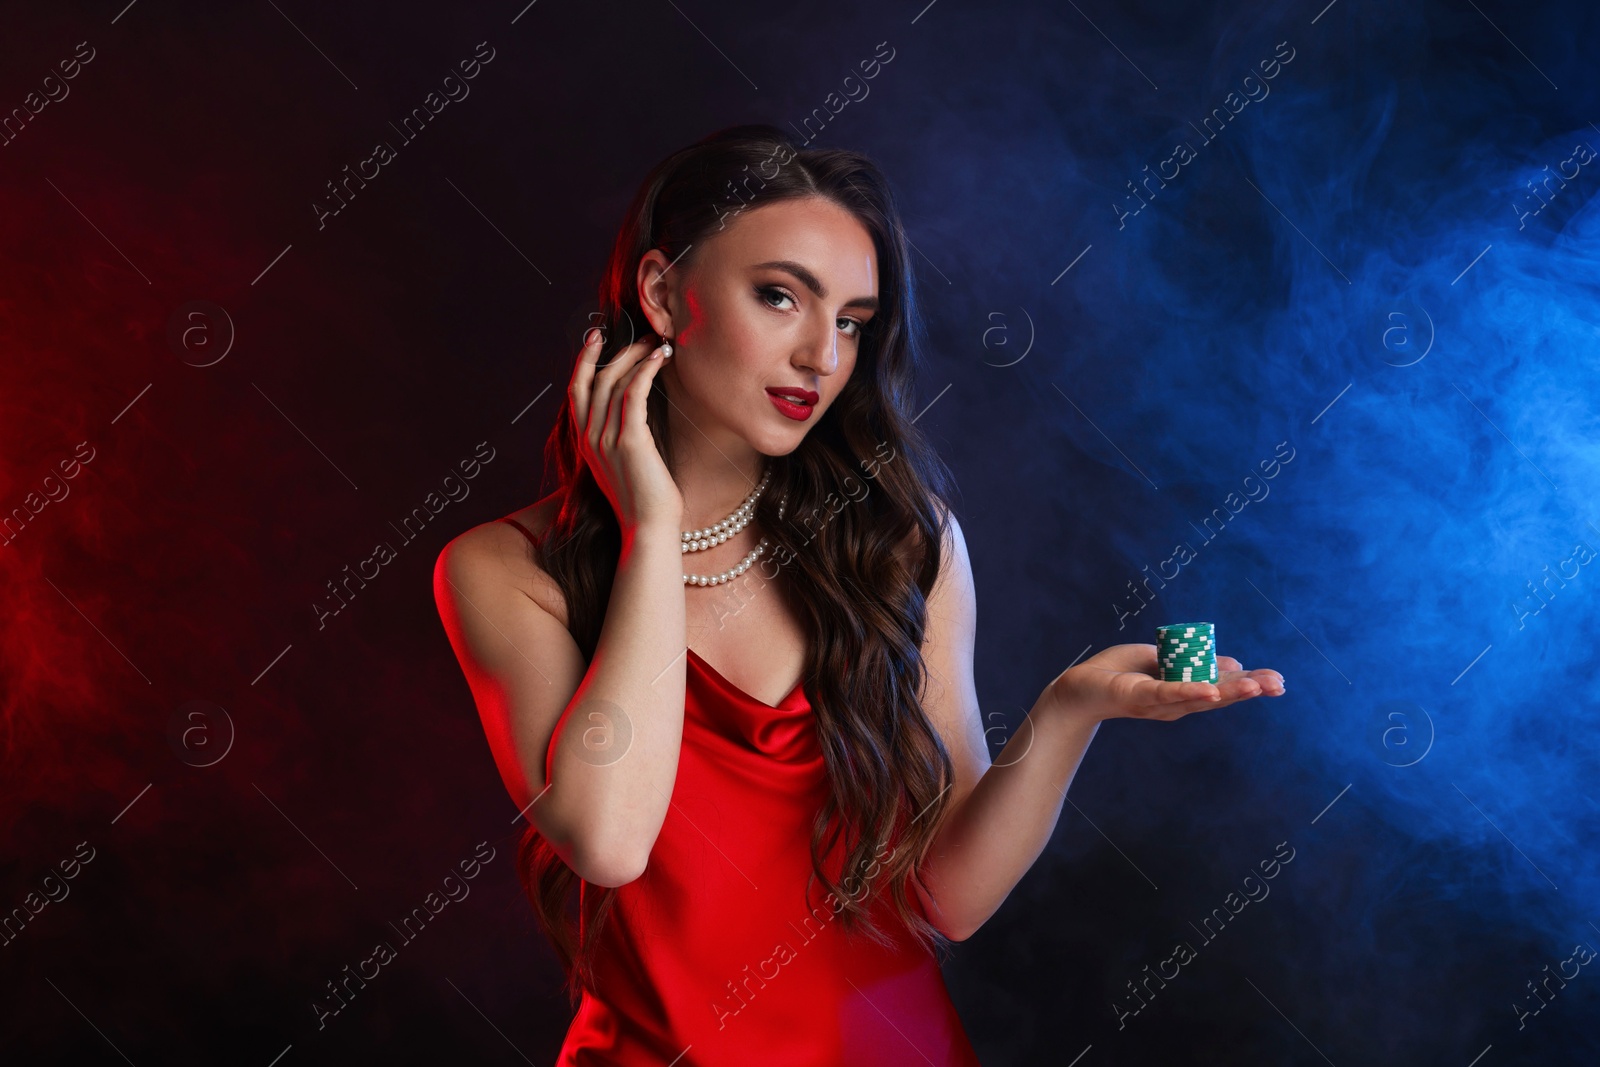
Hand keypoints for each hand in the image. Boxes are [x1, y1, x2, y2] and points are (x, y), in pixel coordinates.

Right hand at [568, 329, 681, 532]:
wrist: (647, 529)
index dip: (584, 361)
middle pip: (598, 380)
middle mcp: (590, 438)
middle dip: (619, 351)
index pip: (577, 391)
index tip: (596, 337)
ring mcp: (606, 439)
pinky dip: (646, 371)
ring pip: (616, 382)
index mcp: (585, 443)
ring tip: (658, 344)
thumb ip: (621, 437)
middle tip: (643, 335)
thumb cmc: (644, 500)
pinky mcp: (629, 441)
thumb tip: (636, 407)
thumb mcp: (623, 464)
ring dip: (638, 356)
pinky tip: (661, 359)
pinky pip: (634, 394)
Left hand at [1045, 643, 1284, 724]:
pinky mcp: (1138, 696)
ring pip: (1198, 696)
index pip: (1223, 686)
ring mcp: (1159, 702)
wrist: (1078, 688)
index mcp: (1184, 691)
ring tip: (1255, 686)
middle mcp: (1177, 703)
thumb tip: (1233, 661)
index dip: (1250, 684)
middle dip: (1249, 690)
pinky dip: (1189, 691)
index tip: (1278, 682)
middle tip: (1278, 686)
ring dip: (1228, 691)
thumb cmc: (1118, 673)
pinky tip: (1209, 690)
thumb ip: (1194, 662)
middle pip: (1218, 696)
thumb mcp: (1162, 662)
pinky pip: (1167, 693)